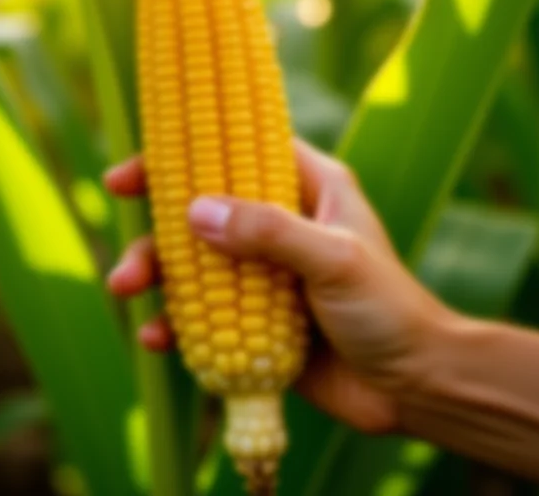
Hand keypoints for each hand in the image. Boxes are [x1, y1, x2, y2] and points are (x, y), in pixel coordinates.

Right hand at [104, 140, 452, 434]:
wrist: (412, 388)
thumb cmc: (389, 309)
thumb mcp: (335, 259)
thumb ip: (271, 232)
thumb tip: (194, 212)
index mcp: (306, 187)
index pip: (236, 149)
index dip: (182, 152)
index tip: (132, 174)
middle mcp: (278, 223)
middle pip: (200, 210)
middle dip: (155, 232)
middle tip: (126, 258)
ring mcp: (262, 272)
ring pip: (192, 262)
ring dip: (153, 275)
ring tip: (127, 292)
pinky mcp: (254, 319)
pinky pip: (202, 314)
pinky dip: (175, 323)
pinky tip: (157, 339)